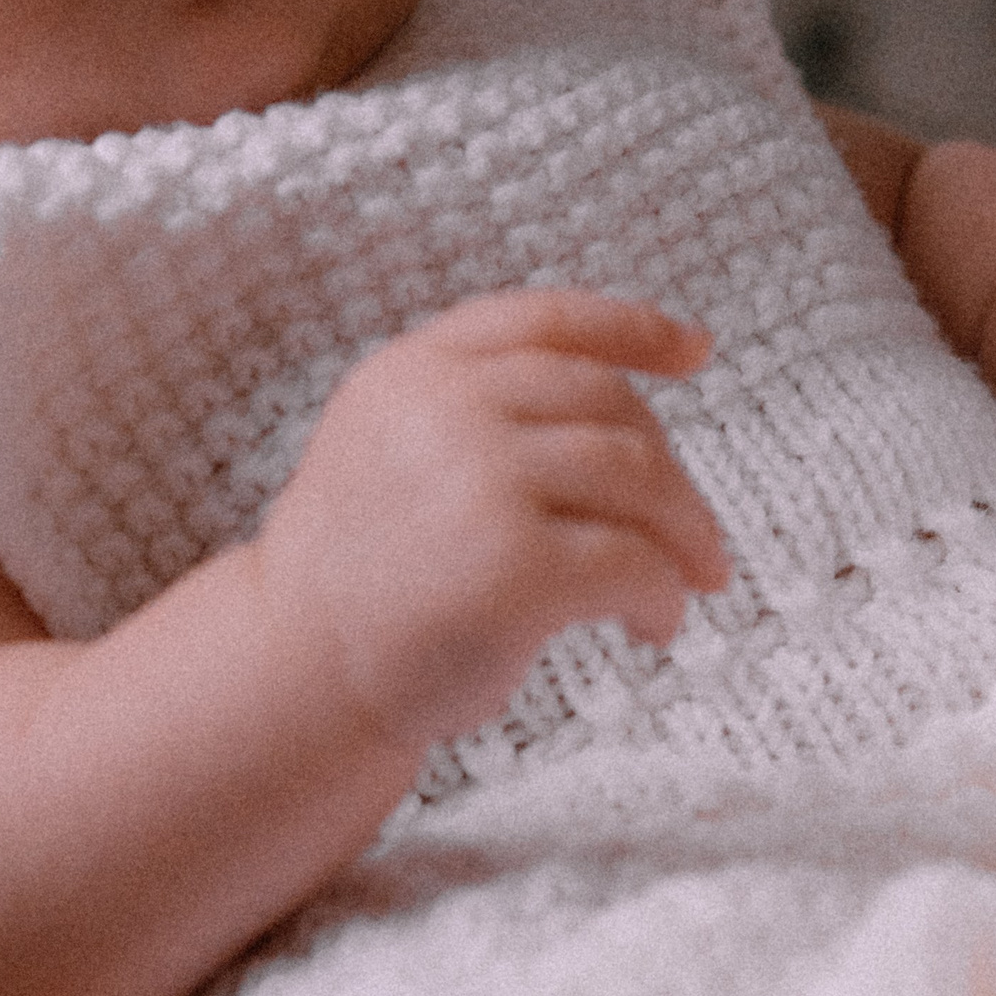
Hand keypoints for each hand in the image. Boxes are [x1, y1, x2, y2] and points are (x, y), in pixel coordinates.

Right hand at [257, 288, 728, 753]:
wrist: (295, 674)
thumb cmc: (358, 578)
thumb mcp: (390, 447)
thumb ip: (471, 406)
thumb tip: (624, 400)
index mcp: (413, 371)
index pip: (544, 321)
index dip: (632, 328)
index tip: (696, 349)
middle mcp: (445, 410)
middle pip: (607, 404)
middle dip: (670, 471)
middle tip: (699, 537)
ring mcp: (481, 483)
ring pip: (637, 477)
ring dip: (683, 534)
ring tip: (690, 582)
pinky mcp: (516, 568)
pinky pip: (634, 563)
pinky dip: (663, 595)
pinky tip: (652, 626)